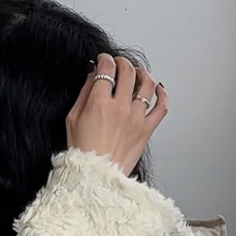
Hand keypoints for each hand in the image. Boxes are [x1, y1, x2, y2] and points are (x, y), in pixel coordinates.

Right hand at [65, 53, 167, 173]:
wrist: (96, 176)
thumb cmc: (82, 151)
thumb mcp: (72, 118)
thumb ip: (84, 93)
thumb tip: (93, 75)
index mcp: (99, 103)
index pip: (107, 69)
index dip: (105, 59)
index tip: (103, 59)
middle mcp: (120, 108)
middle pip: (128, 72)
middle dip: (122, 62)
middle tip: (118, 63)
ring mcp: (136, 118)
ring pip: (147, 85)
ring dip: (142, 73)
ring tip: (137, 72)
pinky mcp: (146, 130)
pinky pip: (161, 108)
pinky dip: (162, 94)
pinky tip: (159, 89)